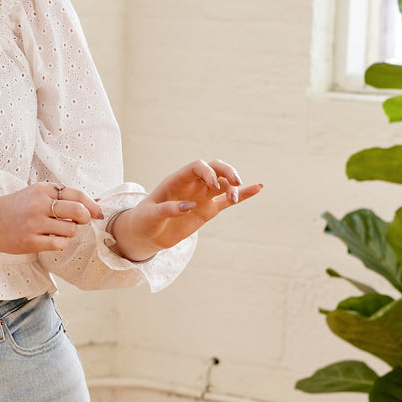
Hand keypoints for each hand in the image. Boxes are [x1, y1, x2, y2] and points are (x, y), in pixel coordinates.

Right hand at [0, 183, 103, 259]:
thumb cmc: (13, 209)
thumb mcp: (34, 194)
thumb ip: (58, 197)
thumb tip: (92, 204)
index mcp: (42, 189)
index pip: (76, 195)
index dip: (91, 205)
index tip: (97, 212)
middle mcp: (39, 204)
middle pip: (77, 212)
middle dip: (85, 218)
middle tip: (81, 222)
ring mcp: (34, 223)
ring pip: (70, 230)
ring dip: (69, 232)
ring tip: (56, 230)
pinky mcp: (30, 241)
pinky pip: (59, 244)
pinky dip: (60, 243)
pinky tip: (50, 240)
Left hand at [108, 159, 262, 261]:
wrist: (146, 235)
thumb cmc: (144, 220)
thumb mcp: (150, 216)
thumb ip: (167, 209)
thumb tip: (188, 206)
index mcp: (177, 180)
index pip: (197, 167)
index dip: (207, 171)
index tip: (213, 184)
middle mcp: (192, 185)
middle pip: (215, 169)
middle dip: (227, 172)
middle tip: (236, 183)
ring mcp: (202, 197)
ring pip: (223, 184)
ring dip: (233, 186)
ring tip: (235, 197)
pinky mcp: (208, 210)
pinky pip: (227, 201)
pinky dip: (243, 195)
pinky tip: (258, 188)